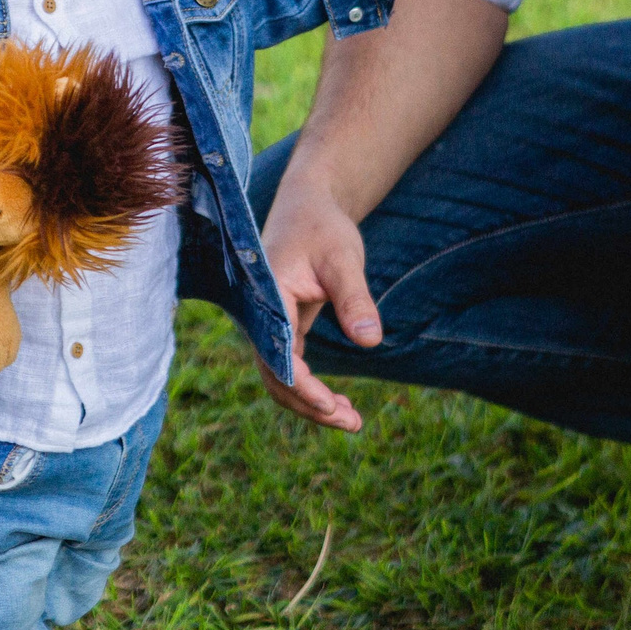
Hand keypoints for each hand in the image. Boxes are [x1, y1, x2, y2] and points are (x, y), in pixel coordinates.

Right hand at [254, 180, 382, 432]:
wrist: (308, 207)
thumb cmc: (323, 228)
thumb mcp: (344, 259)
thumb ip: (355, 299)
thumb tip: (370, 341)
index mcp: (266, 297)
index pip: (278, 355)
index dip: (302, 386)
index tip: (331, 407)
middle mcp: (260, 315)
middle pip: (274, 376)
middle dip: (309, 406)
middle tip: (353, 423)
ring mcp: (268, 324)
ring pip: (280, 377)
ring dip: (310, 403)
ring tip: (353, 420)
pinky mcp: (281, 327)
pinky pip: (289, 366)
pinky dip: (311, 388)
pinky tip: (339, 403)